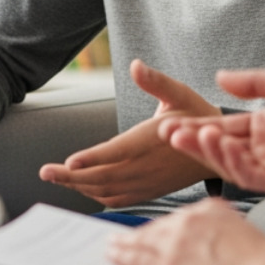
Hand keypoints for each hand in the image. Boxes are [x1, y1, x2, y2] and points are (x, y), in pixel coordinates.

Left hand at [39, 60, 214, 207]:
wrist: (220, 149)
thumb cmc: (197, 116)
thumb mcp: (180, 93)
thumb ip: (155, 81)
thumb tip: (136, 65)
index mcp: (151, 140)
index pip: (118, 151)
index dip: (94, 158)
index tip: (69, 162)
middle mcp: (147, 166)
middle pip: (104, 175)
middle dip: (71, 176)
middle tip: (45, 172)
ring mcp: (147, 182)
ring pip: (107, 190)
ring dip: (78, 186)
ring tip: (54, 177)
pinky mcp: (148, 191)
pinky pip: (117, 199)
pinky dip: (95, 195)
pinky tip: (80, 187)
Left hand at [107, 198, 264, 264]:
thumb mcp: (243, 231)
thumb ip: (223, 230)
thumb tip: (216, 242)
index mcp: (208, 210)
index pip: (177, 219)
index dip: (163, 228)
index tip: (156, 232)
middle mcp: (187, 221)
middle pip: (156, 228)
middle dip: (141, 235)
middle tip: (125, 238)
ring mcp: (173, 244)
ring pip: (140, 241)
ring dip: (124, 243)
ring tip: (112, 246)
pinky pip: (135, 259)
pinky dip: (121, 256)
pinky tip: (113, 255)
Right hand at [159, 67, 264, 195]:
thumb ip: (254, 82)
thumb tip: (220, 77)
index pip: (224, 126)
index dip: (199, 125)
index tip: (173, 121)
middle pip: (221, 146)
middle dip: (194, 141)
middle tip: (170, 133)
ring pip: (231, 163)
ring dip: (209, 151)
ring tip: (193, 136)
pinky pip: (251, 177)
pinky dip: (233, 164)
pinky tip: (221, 148)